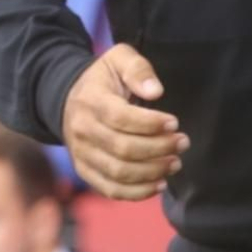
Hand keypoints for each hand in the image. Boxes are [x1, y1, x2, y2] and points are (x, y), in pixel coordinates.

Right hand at [61, 44, 187, 200]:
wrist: (68, 99)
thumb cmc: (103, 79)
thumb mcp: (119, 58)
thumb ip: (138, 69)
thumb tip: (156, 92)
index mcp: (91, 100)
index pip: (121, 118)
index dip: (151, 124)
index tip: (175, 123)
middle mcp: (82, 130)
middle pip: (123, 149)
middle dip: (159, 149)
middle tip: (183, 143)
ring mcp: (81, 154)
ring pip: (118, 173)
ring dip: (152, 172)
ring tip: (175, 163)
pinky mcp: (85, 171)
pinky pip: (110, 189)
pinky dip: (137, 192)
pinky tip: (159, 184)